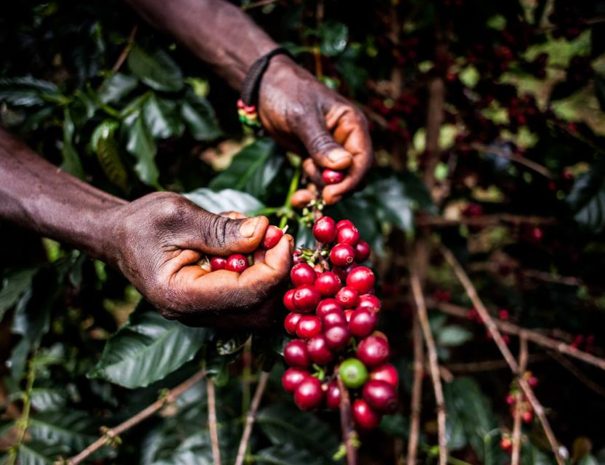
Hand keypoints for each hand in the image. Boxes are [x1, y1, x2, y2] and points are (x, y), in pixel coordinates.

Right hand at [105, 192, 292, 327]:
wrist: (119, 238)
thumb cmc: (142, 223)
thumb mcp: (178, 215)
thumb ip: (221, 229)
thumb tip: (264, 231)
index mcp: (181, 296)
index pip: (247, 292)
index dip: (275, 266)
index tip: (282, 236)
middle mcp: (195, 315)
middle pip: (260, 309)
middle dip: (278, 273)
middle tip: (276, 237)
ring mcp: (205, 315)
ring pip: (260, 310)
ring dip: (272, 275)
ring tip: (262, 239)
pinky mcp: (213, 307)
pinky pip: (250, 301)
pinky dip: (262, 275)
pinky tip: (252, 248)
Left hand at [258, 55, 372, 204]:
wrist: (264, 88)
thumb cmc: (287, 93)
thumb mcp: (303, 117)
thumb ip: (321, 143)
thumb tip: (343, 165)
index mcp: (352, 125)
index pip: (362, 160)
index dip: (350, 180)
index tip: (332, 195)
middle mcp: (346, 140)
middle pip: (352, 175)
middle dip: (336, 189)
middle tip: (317, 198)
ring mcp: (331, 151)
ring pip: (335, 182)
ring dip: (320, 191)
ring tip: (300, 196)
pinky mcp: (315, 158)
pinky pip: (319, 181)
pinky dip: (310, 192)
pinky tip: (298, 199)